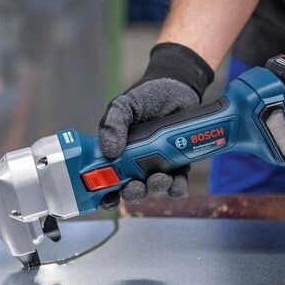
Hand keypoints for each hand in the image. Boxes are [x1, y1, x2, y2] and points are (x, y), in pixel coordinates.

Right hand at [99, 42, 213, 207]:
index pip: (107, 179)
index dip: (106, 193)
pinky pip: (178, 182)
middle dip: (133, 192)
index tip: (109, 198)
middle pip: (132, 189)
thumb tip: (110, 151)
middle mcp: (136, 163)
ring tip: (159, 178)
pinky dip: (177, 186)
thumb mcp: (123, 105)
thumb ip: (112, 123)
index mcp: (118, 152)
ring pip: (155, 188)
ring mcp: (158, 164)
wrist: (177, 86)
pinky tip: (177, 179)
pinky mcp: (178, 163)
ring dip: (156, 188)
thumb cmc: (146, 95)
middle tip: (136, 185)